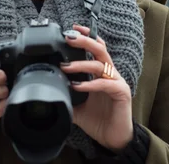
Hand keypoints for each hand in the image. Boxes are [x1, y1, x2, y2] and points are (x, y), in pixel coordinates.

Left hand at [61, 25, 133, 150]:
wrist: (113, 140)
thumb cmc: (98, 120)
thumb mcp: (77, 107)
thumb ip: (66, 96)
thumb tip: (46, 92)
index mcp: (100, 73)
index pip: (96, 48)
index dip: (86, 36)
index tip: (72, 29)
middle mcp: (110, 74)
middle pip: (100, 49)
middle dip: (84, 41)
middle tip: (69, 37)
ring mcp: (117, 82)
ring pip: (101, 64)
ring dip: (82, 64)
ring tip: (66, 67)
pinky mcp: (122, 93)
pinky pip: (106, 84)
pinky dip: (91, 83)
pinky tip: (79, 86)